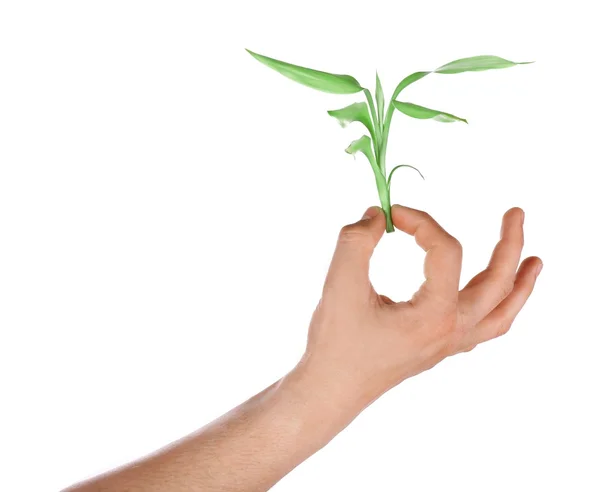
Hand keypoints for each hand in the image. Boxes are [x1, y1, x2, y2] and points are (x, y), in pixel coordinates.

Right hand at [297, 204, 541, 410]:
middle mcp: (451, 331)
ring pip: (500, 313)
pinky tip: (492, 298)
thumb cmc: (335, 344)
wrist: (330, 391)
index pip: (445, 251)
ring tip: (536, 261)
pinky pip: (483, 329)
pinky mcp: (437, 350)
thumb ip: (356, 241)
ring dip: (520, 284)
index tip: (390, 213)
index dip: (420, 222)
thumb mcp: (340, 284)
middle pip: (498, 283)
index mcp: (434, 314)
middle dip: (511, 244)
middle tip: (516, 213)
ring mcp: (448, 344)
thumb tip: (375, 215)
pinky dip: (498, 309)